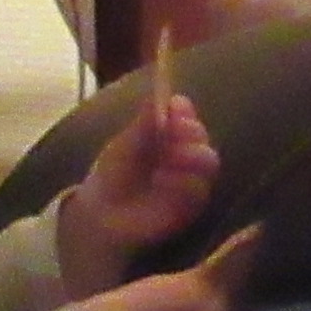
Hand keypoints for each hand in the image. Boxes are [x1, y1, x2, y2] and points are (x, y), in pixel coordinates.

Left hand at [58, 67, 222, 291]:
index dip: (184, 111)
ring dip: (189, 156)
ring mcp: (191, 180)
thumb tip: (160, 95)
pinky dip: (184, 182)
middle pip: (202, 137)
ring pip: (208, 162)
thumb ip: (144, 124)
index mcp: (169, 135)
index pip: (186, 117)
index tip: (174, 107)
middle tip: (173, 132)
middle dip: (190, 131)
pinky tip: (163, 180)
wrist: (102, 215)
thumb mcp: (124, 145)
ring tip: (165, 162)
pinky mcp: (192, 205)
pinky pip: (200, 191)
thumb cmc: (114, 176)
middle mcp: (185, 154)